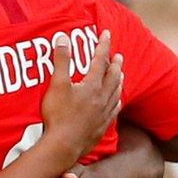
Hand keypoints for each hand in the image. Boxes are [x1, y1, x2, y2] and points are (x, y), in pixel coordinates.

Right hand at [41, 30, 122, 157]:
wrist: (64, 145)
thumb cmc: (58, 114)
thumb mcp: (57, 84)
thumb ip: (61, 60)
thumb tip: (63, 37)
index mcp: (92, 86)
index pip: (100, 61)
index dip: (103, 45)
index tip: (106, 33)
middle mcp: (102, 98)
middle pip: (112, 76)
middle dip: (115, 63)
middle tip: (118, 54)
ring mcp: (103, 113)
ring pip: (116, 93)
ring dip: (119, 81)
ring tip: (121, 74)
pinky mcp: (101, 126)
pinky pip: (114, 110)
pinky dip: (117, 102)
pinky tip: (117, 102)